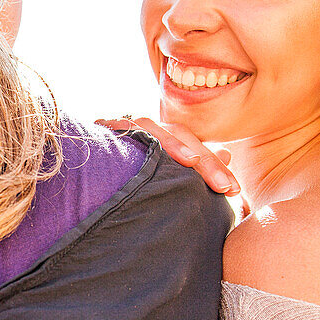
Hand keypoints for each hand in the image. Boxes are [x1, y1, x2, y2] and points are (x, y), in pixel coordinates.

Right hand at [95, 117, 239, 195]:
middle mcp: (148, 131)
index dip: (215, 166)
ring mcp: (127, 128)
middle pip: (180, 135)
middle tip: (225, 187)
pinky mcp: (105, 129)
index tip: (234, 191)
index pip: (196, 147)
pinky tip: (147, 148)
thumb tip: (227, 153)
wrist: (85, 170)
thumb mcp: (167, 176)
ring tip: (191, 161)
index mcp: (164, 141)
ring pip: (154, 130)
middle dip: (204, 161)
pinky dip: (134, 134)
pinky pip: (122, 128)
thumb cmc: (129, 179)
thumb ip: (195, 167)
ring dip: (173, 145)